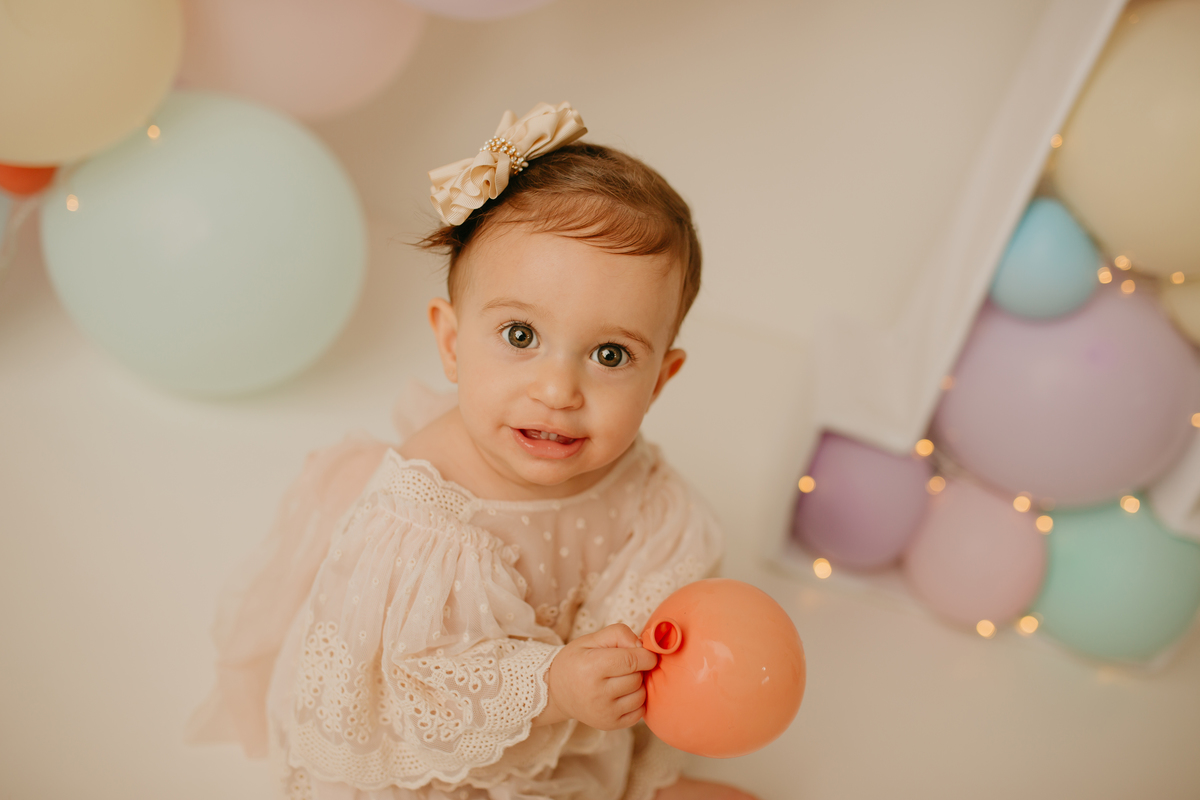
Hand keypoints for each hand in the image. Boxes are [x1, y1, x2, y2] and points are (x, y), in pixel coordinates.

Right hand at [537, 624, 657, 729]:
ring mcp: (604, 712)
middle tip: (624, 666)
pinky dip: (636, 702)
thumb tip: (642, 646)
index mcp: (591, 667)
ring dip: (637, 686)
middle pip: (637, 678)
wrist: (556, 692)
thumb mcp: (591, 639)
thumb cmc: (576, 661)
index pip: (631, 661)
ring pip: (640, 696)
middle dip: (638, 669)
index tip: (646, 653)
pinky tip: (622, 694)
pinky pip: (639, 712)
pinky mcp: (609, 725)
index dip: (645, 655)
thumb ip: (618, 634)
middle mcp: (597, 694)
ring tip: (622, 680)